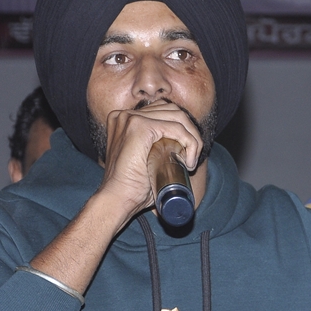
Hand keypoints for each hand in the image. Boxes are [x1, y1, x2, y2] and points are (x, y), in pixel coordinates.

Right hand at [95, 100, 202, 225]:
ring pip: (178, 117)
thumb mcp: (146, 163)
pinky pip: (176, 127)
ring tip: (190, 161)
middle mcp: (126, 115)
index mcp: (126, 120)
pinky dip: (190, 142)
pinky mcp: (139, 127)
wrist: (117, 200)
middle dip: (191, 133)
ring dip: (193, 138)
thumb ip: (157, 152)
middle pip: (173, 110)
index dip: (183, 130)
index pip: (165, 112)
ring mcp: (131, 118)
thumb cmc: (132, 188)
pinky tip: (188, 161)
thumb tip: (182, 156)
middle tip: (192, 158)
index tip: (189, 154)